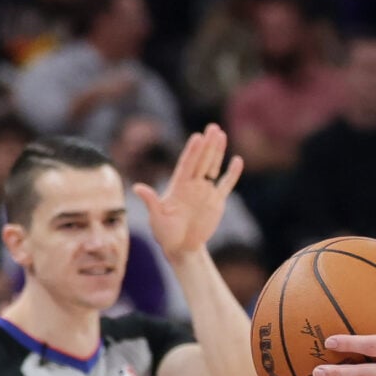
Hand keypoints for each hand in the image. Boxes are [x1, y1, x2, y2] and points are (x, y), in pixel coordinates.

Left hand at [136, 124, 244, 261]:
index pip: (187, 165)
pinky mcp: (216, 201)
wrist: (181, 247)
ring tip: (221, 134)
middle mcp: (192, 185)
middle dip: (207, 145)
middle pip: (201, 161)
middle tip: (213, 127)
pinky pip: (226, 184)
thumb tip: (137, 187)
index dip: (192, 152)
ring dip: (217, 151)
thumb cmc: (165, 233)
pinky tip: (237, 160)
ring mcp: (205, 191)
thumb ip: (151, 201)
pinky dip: (232, 174)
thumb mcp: (157, 218)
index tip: (198, 137)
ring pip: (213, 167)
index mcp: (178, 186)